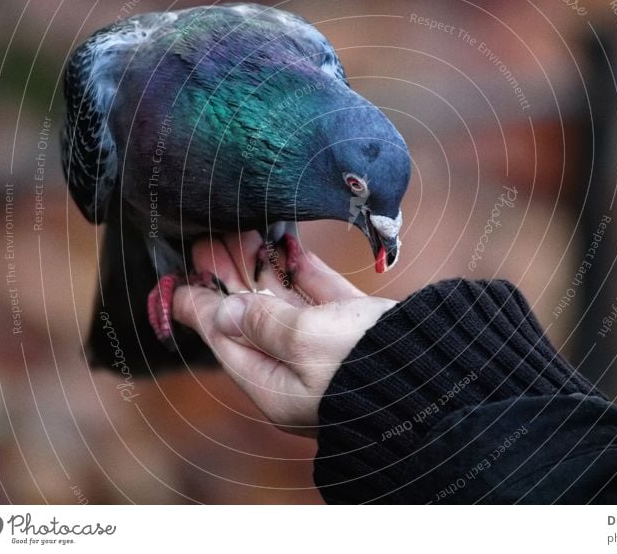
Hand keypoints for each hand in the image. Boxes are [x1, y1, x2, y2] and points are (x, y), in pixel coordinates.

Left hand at [173, 232, 396, 436]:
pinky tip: (287, 246)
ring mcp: (328, 348)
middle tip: (206, 240)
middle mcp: (298, 370)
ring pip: (285, 303)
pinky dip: (303, 272)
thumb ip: (261, 322)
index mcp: (277, 386)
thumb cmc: (367, 364)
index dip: (199, 309)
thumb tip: (225, 312)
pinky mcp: (356, 327)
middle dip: (228, 278)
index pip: (225, 342)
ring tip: (240, 230)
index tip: (176, 282)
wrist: (440, 373)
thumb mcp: (304, 341)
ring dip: (262, 268)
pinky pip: (320, 297)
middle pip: (251, 319)